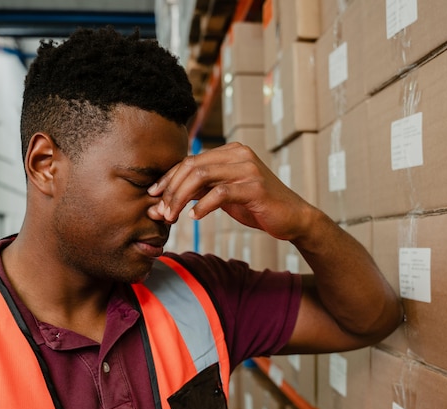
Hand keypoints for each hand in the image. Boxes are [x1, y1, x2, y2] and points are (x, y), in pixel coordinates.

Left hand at [147, 143, 317, 241]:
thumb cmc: (257, 206)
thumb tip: (166, 197)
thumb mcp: (226, 194)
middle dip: (171, 190)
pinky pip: (220, 193)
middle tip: (160, 212)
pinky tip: (194, 217)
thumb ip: (202, 189)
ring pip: (201, 177)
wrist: (294, 218)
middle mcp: (239, 154)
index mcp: (230, 151)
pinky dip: (202, 206)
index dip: (168, 178)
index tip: (153, 195)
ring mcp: (248, 169)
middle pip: (192, 166)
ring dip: (181, 198)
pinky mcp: (255, 187)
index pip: (190, 160)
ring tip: (172, 217)